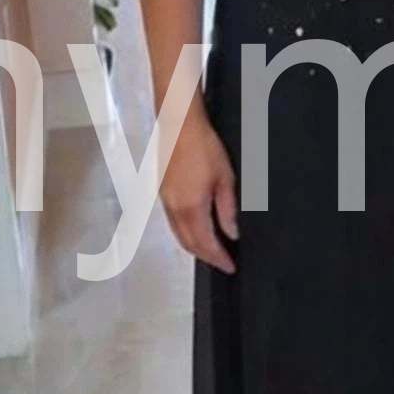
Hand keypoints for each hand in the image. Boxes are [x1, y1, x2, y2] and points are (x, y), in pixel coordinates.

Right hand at [161, 107, 238, 272]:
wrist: (178, 126)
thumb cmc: (205, 148)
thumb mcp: (225, 178)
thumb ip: (227, 209)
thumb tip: (231, 234)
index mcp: (191, 207)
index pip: (205, 243)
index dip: (218, 258)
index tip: (230, 267)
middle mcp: (174, 209)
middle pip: (189, 244)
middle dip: (206, 257)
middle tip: (222, 263)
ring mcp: (165, 202)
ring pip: (178, 235)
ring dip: (194, 247)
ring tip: (212, 252)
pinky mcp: (162, 193)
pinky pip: (173, 223)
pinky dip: (185, 234)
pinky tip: (196, 231)